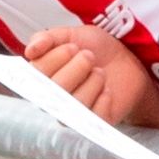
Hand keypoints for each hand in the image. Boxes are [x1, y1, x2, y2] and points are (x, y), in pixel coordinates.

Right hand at [25, 23, 158, 124]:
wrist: (127, 58)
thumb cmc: (94, 48)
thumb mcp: (70, 34)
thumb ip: (46, 38)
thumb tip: (30, 50)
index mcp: (40, 77)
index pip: (35, 75)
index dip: (54, 59)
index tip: (72, 47)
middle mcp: (52, 98)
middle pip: (54, 89)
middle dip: (76, 68)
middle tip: (89, 56)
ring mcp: (72, 113)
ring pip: (74, 104)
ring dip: (91, 82)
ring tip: (100, 71)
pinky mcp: (93, 123)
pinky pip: (93, 117)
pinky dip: (103, 99)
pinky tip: (107, 90)